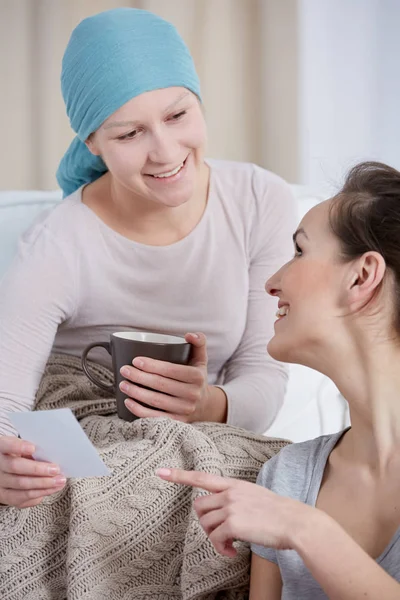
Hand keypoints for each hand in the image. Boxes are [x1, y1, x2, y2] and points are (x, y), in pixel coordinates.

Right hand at [0, 436, 65, 507]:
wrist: (2, 469)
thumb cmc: (16, 454)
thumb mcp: (19, 446)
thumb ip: (29, 448)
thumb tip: (50, 455)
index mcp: (1, 448)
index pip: (7, 446)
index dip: (18, 447)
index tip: (33, 448)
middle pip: (16, 468)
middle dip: (39, 470)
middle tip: (56, 470)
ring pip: (21, 486)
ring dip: (43, 485)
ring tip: (59, 482)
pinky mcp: (4, 497)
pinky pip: (22, 499)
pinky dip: (38, 495)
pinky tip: (51, 490)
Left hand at [119, 332, 226, 422]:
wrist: (204, 405)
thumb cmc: (196, 377)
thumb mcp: (201, 359)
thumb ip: (199, 342)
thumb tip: (189, 334)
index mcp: (197, 377)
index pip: (171, 370)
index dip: (152, 365)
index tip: (135, 360)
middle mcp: (193, 394)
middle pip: (161, 385)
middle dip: (139, 377)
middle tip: (124, 370)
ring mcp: (185, 410)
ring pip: (156, 401)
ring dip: (136, 392)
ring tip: (122, 384)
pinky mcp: (177, 422)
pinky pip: (155, 417)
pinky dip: (139, 410)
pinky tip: (128, 402)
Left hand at [156, 468, 310, 556]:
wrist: (295, 521)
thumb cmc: (278, 512)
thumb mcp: (255, 495)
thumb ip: (236, 498)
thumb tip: (223, 512)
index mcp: (234, 484)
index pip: (202, 477)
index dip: (179, 475)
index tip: (160, 472)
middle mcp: (229, 493)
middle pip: (199, 506)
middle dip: (205, 522)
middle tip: (220, 534)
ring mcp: (231, 507)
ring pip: (205, 523)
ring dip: (214, 538)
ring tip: (229, 545)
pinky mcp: (233, 524)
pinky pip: (215, 538)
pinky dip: (221, 549)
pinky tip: (232, 552)